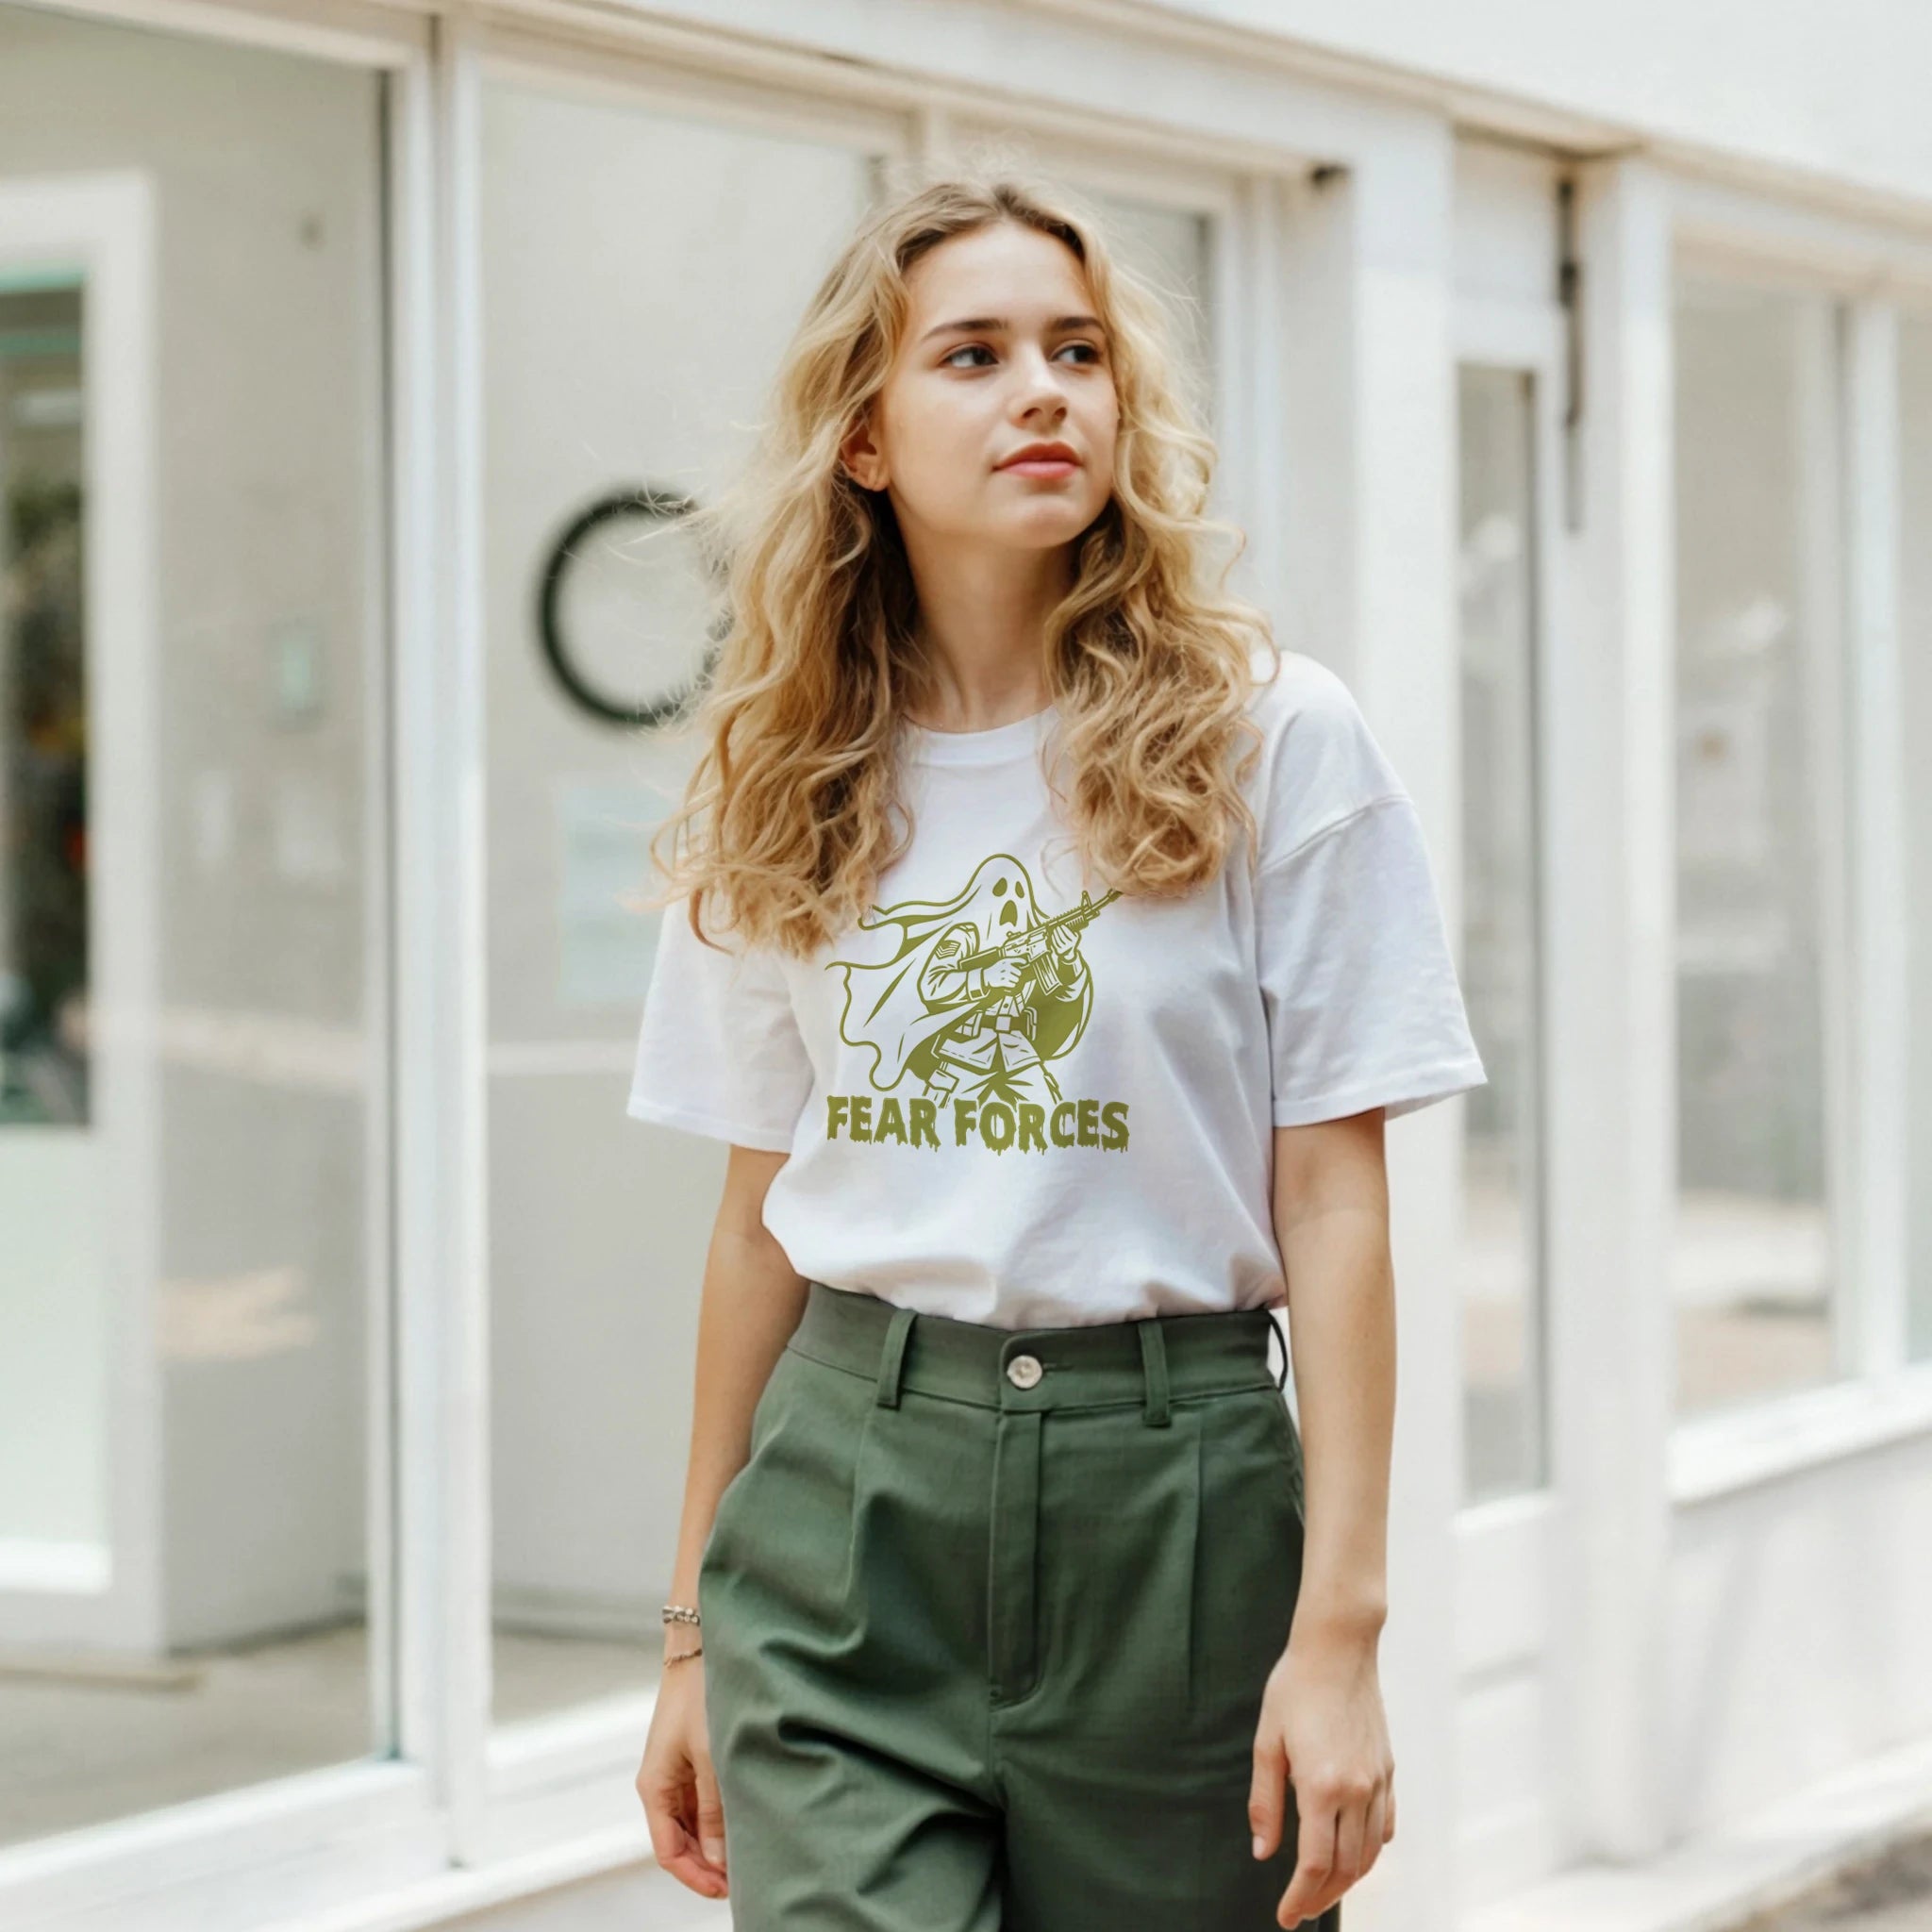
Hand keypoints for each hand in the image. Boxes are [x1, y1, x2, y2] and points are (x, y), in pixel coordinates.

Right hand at [637, 1653, 728, 1901]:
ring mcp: (677, 1772)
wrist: (701, 1647)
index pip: (669, 1852)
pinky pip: (701, 1802)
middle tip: (744, 1878)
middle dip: (708, 1865)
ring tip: (748, 1852)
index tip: (726, 1890)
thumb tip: (718, 1860)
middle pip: (680, 1842)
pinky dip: (719, 1818)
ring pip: (693, 1824)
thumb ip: (715, 1810)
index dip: (696, 1877)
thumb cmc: (701, 1694)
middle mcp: (661, 1784)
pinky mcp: (693, 1758)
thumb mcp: (711, 1757)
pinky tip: (743, 1821)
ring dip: (715, 1842)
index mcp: (655, 1787)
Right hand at [985, 956, 1024, 989]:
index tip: (1025, 962)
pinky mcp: (1000, 981)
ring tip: (1015, 980)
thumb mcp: (1002, 962)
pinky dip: (1012, 984)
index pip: (1016, 959)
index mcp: (1005, 961)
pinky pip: (1010, 984)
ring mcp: (1002, 974)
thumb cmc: (996, 968)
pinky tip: (1011, 983)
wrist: (985, 975)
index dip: (1021, 960)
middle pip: (1017, 972)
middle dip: (1018, 974)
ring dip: (1016, 980)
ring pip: (1015, 978)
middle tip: (1017, 975)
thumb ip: (1012, 961)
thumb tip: (1024, 962)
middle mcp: (1004, 967)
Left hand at [1047, 922, 1080, 962]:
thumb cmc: (1071, 940)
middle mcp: (1070, 945)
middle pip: (1063, 938)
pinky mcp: (1060, 950)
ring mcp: (1065, 948)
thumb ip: (1071, 930)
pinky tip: (1053, 935)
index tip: (1062, 925)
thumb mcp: (1074, 935)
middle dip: (1059, 931)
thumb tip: (1064, 924)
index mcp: (1075, 940)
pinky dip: (1054, 939)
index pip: (1069, 934)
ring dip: (1056, 935)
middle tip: (1057, 927)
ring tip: (1054, 930)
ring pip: (1059, 941)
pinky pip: (1056, 945)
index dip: (1065, 929)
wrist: (1070, 951)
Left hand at [1250, 1628, 1395, 1925]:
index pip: (1314, 1864)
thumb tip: (1263, 1853)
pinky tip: (1352, 1854)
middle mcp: (1357, 1791)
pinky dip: (1370, 1851)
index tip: (1285, 1917)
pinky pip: (1385, 1826)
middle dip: (1321, 1897)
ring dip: (1347, 1880)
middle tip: (1299, 1911)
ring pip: (1369, 1853)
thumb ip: (1266, 1802)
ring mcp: (1378, 1782)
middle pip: (1344, 1867)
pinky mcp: (1389, 1771)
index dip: (1299, 1897)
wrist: (1339, 1648)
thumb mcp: (1267, 1742)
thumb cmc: (1295, 1688)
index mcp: (1322, 1786)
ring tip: (1322, 1891)